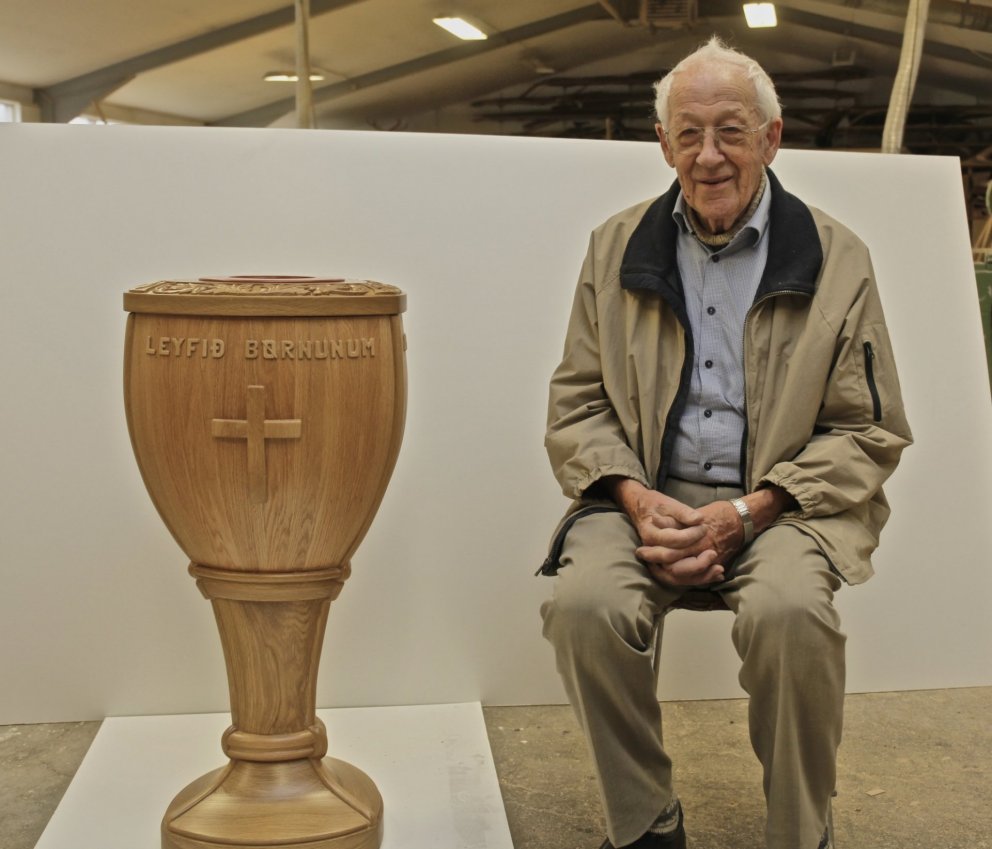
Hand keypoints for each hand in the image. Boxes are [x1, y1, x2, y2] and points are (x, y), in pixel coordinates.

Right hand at [607, 478, 733, 586]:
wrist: (644, 511)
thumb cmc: (657, 506)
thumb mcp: (668, 503)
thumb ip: (683, 512)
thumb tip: (699, 519)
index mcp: (651, 534)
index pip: (672, 541)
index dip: (690, 536)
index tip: (705, 527)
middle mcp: (651, 552)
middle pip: (673, 566)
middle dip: (697, 563)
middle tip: (714, 552)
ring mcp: (657, 563)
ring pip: (677, 578)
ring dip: (699, 576)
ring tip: (719, 568)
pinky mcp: (665, 569)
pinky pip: (681, 580)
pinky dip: (699, 579)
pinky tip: (716, 575)